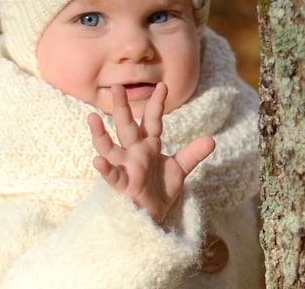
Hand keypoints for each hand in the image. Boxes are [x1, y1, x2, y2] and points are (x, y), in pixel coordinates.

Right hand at [87, 82, 214, 224]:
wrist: (153, 217)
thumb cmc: (160, 190)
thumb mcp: (179, 169)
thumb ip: (193, 153)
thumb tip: (212, 139)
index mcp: (148, 145)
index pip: (152, 120)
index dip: (156, 104)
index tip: (162, 85)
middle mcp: (134, 152)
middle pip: (126, 126)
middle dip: (121, 107)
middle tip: (116, 87)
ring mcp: (126, 167)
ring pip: (110, 148)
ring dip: (100, 134)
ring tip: (92, 117)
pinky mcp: (123, 186)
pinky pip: (112, 177)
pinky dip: (105, 169)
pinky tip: (97, 161)